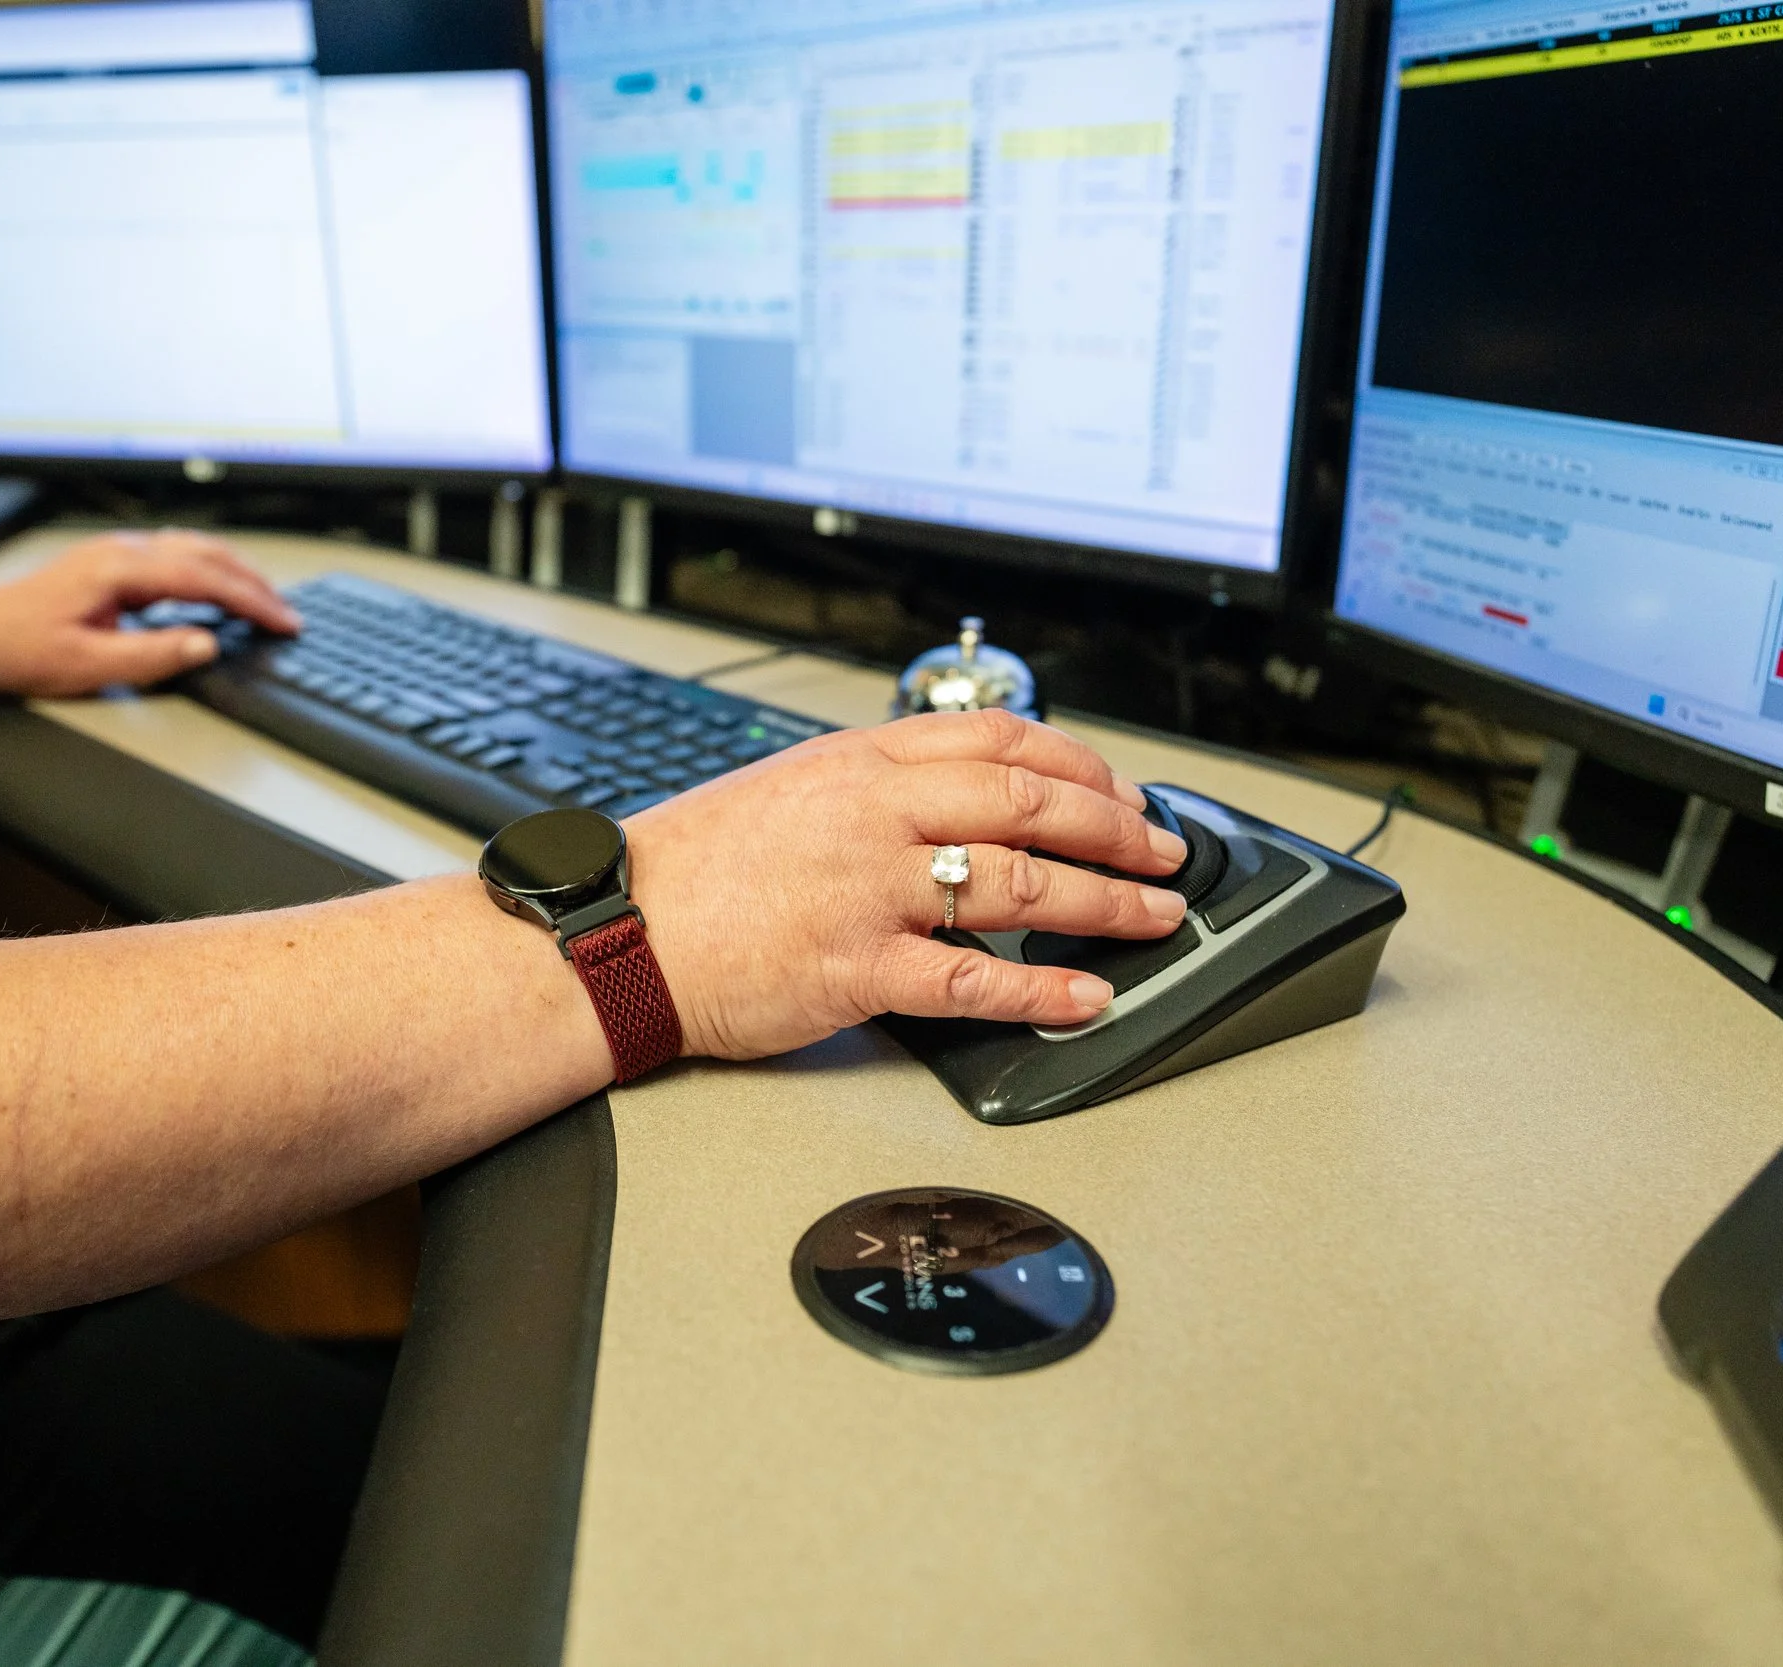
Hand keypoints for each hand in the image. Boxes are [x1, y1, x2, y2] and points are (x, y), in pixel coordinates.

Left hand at [0, 530, 301, 698]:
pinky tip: (218, 585)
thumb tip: (206, 644)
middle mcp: (121, 551)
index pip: (205, 579)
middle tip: (288, 614)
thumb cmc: (20, 648)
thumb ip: (153, 654)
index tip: (283, 621)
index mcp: (120, 569)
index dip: (252, 601)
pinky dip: (210, 568)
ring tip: (266, 597)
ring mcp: (116, 552)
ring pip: (193, 549)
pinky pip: (175, 555)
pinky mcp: (112, 563)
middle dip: (255, 584)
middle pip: (207, 555)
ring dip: (235, 571)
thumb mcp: (89, 665)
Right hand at [626, 708, 1188, 1059]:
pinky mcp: (855, 969)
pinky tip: (1085, 997)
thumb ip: (876, 788)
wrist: (618, 933)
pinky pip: (971, 981)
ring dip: (1104, 904)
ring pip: (1018, 884)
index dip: (1082, 764)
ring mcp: (868, 890)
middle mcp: (874, 814)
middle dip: (1117, 830)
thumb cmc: (692, 871)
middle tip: (1164, 857)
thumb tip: (959, 800)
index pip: (1000, 738)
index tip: (1123, 793)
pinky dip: (1041, 992)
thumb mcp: (789, 787)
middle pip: (1030, 802)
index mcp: (860, 760)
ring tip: (1152, 921)